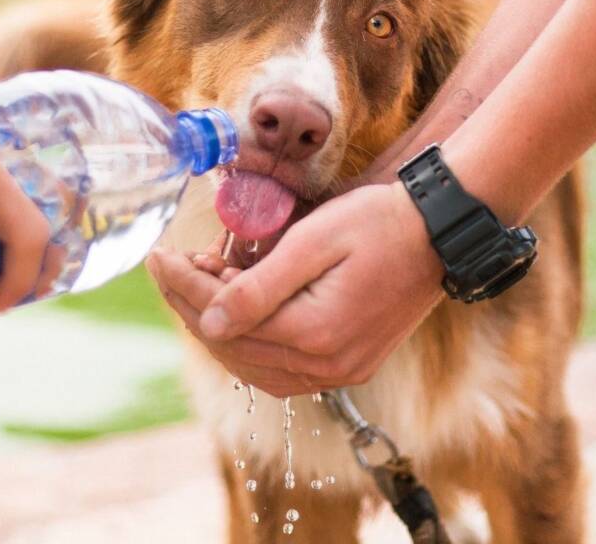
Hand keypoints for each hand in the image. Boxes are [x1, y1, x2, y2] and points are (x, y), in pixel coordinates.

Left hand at [147, 183, 443, 395]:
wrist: (437, 233)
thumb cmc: (377, 223)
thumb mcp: (314, 241)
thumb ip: (260, 286)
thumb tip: (209, 321)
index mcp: (316, 333)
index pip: (225, 319)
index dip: (184, 287)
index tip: (158, 256)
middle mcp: (326, 365)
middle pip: (234, 346)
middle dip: (191, 304)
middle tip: (169, 266)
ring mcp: (339, 371)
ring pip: (253, 364)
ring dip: (217, 326)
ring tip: (197, 283)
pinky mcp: (347, 364)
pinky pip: (280, 368)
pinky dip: (248, 342)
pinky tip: (233, 313)